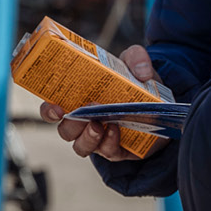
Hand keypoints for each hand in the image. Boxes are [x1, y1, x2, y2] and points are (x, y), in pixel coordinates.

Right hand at [38, 44, 163, 162]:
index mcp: (79, 100)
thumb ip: (136, 57)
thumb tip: (142, 71)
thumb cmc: (138, 84)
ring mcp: (99, 138)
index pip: (53, 109)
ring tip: (98, 125)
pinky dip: (109, 143)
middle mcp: (84, 122)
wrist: (162, 107)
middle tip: (85, 113)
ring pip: (81, 147)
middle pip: (65, 131)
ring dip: (87, 138)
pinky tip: (116, 130)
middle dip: (71, 125)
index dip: (49, 111)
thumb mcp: (134, 64)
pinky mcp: (118, 150)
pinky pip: (107, 153)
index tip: (56, 109)